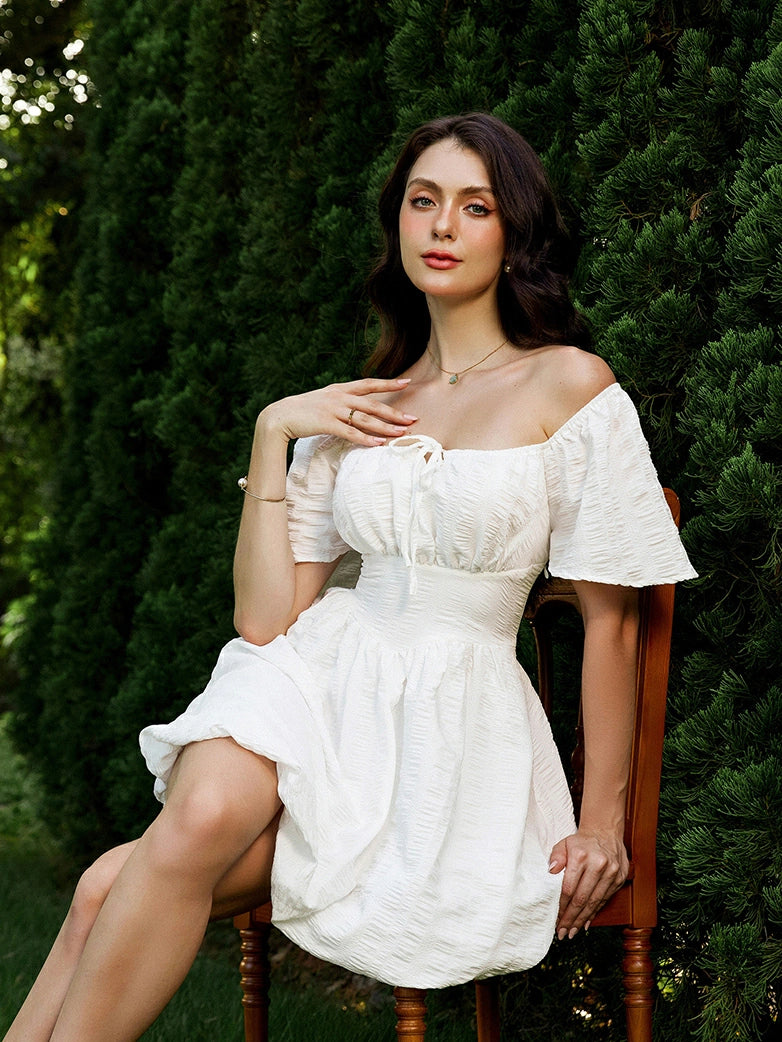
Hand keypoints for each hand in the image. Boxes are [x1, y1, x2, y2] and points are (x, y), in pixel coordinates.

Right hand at [259, 377, 417, 446]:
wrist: (279, 416)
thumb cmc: (302, 411)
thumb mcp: (324, 400)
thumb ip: (341, 401)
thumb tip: (357, 408)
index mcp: (340, 389)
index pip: (369, 384)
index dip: (389, 383)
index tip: (407, 382)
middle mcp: (339, 396)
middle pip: (373, 404)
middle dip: (394, 412)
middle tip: (413, 419)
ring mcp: (333, 409)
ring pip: (365, 419)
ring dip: (385, 427)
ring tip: (401, 433)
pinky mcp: (326, 423)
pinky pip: (350, 432)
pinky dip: (366, 439)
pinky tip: (378, 444)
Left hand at [548, 827, 628, 938]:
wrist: (606, 832)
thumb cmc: (581, 842)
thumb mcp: (564, 844)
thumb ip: (556, 857)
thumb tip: (551, 872)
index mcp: (581, 856)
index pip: (569, 888)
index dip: (562, 907)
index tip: (555, 919)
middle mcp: (598, 865)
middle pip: (582, 899)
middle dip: (571, 919)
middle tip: (563, 933)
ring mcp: (611, 872)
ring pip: (595, 902)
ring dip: (582, 919)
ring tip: (572, 931)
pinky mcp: (619, 878)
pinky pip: (605, 899)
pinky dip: (594, 912)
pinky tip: (586, 922)